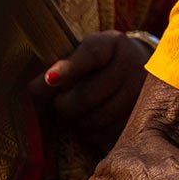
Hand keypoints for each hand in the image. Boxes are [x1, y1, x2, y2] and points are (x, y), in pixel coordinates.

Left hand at [30, 30, 153, 152]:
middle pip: (89, 94)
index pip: (91, 54)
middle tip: (59, 104)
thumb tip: (34, 89)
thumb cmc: (101, 62)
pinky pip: (110, 132)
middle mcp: (132, 65)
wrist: (139, 68)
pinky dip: (92, 135)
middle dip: (65, 105)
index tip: (49, 79)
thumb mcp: (84, 53)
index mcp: (112, 44)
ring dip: (76, 122)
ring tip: (71, 117)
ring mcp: (141, 92)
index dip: (69, 68)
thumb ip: (60, 67)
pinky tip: (86, 127)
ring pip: (98, 118)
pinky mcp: (144, 115)